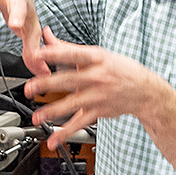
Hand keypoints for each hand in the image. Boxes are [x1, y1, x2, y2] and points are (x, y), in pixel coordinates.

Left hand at [23, 26, 170, 148]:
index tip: (37, 53)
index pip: (73, 54)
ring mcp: (98, 96)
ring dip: (53, 111)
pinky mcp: (98, 112)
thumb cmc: (119, 69)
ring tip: (37, 116)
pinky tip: (53, 139)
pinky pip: (80, 123)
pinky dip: (65, 132)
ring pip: (73, 104)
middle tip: (30, 87)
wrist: (145, 91)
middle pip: (69, 80)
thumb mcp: (98, 54)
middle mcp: (97, 77)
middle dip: (47, 84)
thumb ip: (68, 47)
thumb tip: (47, 35)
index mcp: (96, 59)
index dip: (54, 53)